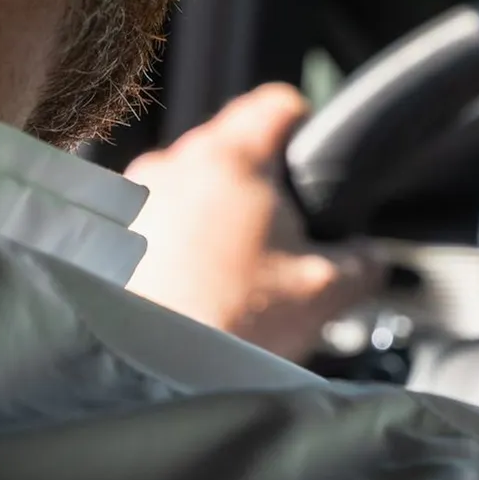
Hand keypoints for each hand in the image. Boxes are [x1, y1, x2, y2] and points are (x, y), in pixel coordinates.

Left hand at [124, 82, 381, 362]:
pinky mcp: (106, 230)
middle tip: (277, 236)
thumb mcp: (321, 294)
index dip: (305, 123)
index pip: (277, 104)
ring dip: (212, 210)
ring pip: (190, 180)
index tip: (311, 153)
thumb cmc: (230, 325)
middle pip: (232, 145)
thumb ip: (361, 264)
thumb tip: (372, 256)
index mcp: (230, 160)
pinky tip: (191, 282)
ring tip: (230, 269)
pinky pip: (155, 214)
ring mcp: (134, 194)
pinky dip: (175, 236)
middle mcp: (174, 162)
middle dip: (258, 183)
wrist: (145, 374)